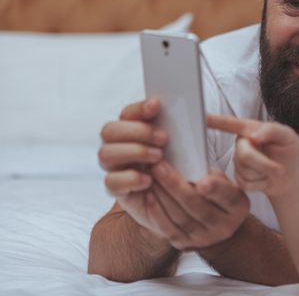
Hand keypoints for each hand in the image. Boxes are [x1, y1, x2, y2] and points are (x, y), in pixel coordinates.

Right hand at [100, 99, 173, 235]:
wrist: (179, 201)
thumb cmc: (180, 167)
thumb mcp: (182, 147)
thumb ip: (177, 129)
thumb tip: (185, 110)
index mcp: (133, 132)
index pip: (126, 114)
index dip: (139, 109)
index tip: (157, 106)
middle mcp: (118, 147)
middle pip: (109, 130)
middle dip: (137, 131)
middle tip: (164, 138)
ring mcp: (115, 169)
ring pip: (105, 154)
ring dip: (134, 152)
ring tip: (158, 157)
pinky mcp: (119, 191)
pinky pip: (111, 182)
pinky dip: (130, 179)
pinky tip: (149, 180)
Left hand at [148, 161, 249, 249]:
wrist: (215, 223)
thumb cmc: (216, 192)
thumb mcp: (222, 180)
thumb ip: (210, 173)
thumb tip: (189, 155)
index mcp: (238, 206)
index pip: (227, 196)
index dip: (215, 189)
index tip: (202, 181)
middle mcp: (225, 226)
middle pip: (198, 206)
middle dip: (176, 185)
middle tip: (159, 166)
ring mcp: (205, 238)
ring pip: (181, 217)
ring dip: (163, 196)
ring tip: (150, 177)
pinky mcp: (185, 244)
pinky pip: (168, 229)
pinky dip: (157, 213)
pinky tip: (149, 197)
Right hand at [207, 114, 298, 197]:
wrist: (291, 179)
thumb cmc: (290, 153)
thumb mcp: (288, 137)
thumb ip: (272, 130)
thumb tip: (253, 135)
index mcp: (251, 129)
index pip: (230, 124)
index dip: (215, 121)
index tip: (202, 118)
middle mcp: (241, 143)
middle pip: (243, 154)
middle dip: (263, 164)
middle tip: (280, 170)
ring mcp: (238, 161)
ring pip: (245, 170)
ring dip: (265, 174)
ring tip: (274, 171)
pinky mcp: (238, 178)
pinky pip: (245, 183)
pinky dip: (261, 184)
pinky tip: (267, 180)